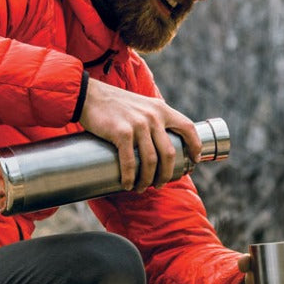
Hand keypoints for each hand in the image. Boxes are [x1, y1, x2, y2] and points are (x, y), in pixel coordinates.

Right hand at [78, 78, 200, 190]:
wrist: (89, 95)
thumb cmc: (115, 104)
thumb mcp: (142, 105)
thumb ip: (153, 118)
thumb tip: (160, 143)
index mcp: (161, 109)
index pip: (188, 128)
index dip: (195, 146)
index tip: (195, 160)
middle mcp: (153, 116)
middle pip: (169, 153)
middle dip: (166, 174)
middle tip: (160, 184)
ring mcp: (138, 124)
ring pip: (151, 161)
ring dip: (148, 180)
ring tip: (142, 188)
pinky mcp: (121, 132)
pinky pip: (130, 161)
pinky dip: (130, 177)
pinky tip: (127, 185)